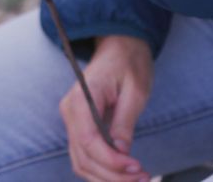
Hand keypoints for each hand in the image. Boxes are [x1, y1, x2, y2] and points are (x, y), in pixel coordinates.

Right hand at [61, 35, 153, 181]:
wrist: (119, 45)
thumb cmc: (129, 62)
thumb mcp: (135, 90)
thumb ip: (125, 121)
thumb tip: (121, 152)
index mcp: (82, 98)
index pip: (89, 142)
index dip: (111, 161)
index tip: (135, 168)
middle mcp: (71, 111)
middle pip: (84, 157)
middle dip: (112, 174)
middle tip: (141, 178)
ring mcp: (73, 120)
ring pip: (82, 162)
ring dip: (107, 177)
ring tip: (135, 179)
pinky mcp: (80, 126)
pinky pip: (86, 155)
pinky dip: (103, 169)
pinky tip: (123, 173)